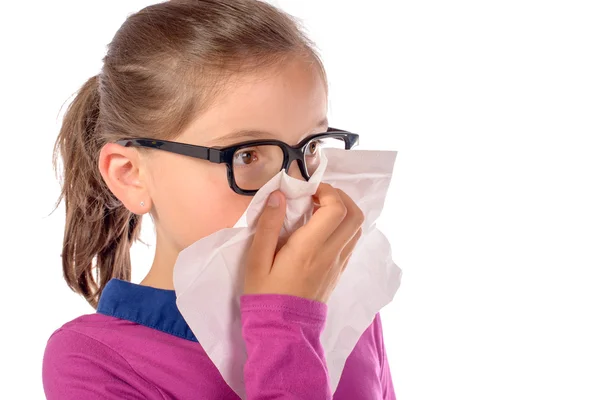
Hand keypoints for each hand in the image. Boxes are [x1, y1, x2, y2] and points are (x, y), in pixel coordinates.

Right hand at [244, 183, 363, 302]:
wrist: (283, 329)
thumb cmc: (266, 295)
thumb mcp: (256, 260)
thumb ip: (268, 226)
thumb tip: (279, 195)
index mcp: (310, 248)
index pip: (336, 209)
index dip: (327, 191)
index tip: (309, 190)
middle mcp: (331, 254)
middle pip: (355, 215)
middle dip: (340, 197)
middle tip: (318, 196)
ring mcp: (339, 264)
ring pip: (357, 228)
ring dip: (344, 212)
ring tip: (320, 210)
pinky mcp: (339, 272)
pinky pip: (351, 242)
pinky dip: (343, 227)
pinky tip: (322, 230)